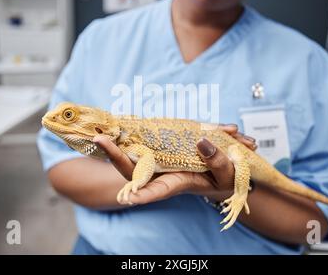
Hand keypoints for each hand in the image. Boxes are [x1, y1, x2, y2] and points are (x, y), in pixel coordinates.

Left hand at [93, 124, 256, 204]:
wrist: (223, 174)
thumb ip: (217, 161)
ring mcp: (160, 162)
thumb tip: (202, 141)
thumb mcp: (228, 174)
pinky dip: (128, 140)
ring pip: (134, 156)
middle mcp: (163, 175)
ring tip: (100, 135)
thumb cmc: (225, 179)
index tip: (127, 197)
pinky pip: (142, 145)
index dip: (141, 193)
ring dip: (117, 147)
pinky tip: (114, 131)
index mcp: (178, 184)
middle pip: (135, 168)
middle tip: (100, 139)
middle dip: (116, 156)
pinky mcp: (161, 150)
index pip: (155, 190)